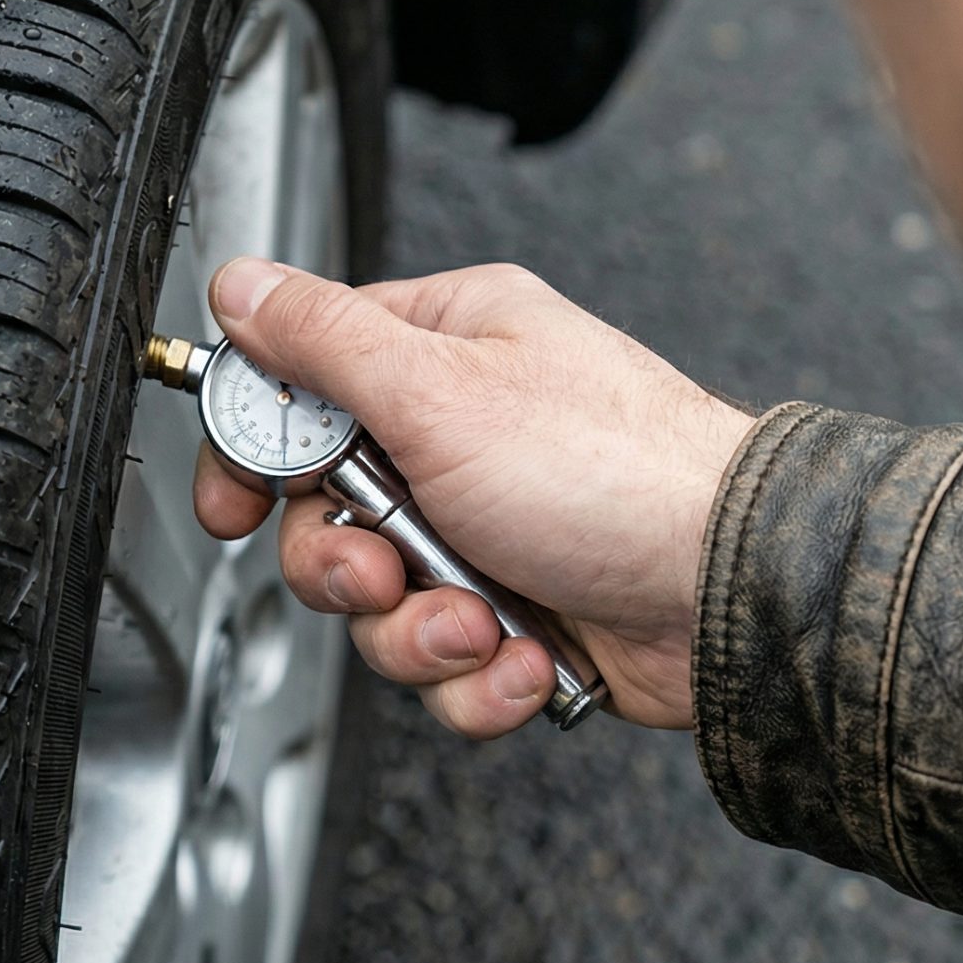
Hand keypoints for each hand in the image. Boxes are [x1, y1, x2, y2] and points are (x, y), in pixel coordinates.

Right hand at [191, 256, 753, 737]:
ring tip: (482, 623)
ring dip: (422, 634)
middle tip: (387, 569)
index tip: (235, 505)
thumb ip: (324, 341)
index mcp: (445, 351)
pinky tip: (529, 654)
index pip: (302, 387)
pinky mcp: (522, 614)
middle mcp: (466, 436)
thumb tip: (241, 285)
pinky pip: (448, 666)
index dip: (255, 453)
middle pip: (327, 518)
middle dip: (349, 567)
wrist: (728, 592)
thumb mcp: (441, 389)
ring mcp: (494, 531)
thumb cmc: (618, 470)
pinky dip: (482, 678)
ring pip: (382, 607)